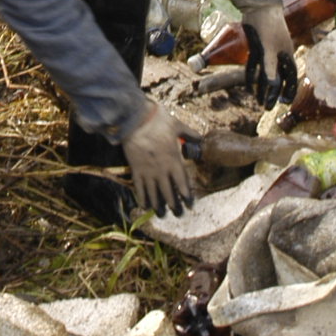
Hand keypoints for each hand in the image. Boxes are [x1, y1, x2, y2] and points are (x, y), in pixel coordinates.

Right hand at [121, 102, 195, 216]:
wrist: (135, 120)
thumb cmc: (158, 121)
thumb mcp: (178, 126)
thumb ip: (190, 134)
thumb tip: (200, 138)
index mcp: (173, 160)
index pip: (182, 182)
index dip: (186, 195)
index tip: (190, 204)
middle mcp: (161, 169)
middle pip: (169, 192)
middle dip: (174, 205)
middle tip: (178, 214)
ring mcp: (148, 171)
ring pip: (154, 193)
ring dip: (158, 205)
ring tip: (161, 214)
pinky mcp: (136, 169)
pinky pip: (139, 187)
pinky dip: (142, 198)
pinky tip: (145, 206)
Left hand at [241, 3, 298, 107]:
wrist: (258, 6)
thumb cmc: (267, 27)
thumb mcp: (268, 49)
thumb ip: (269, 68)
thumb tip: (272, 85)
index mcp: (287, 55)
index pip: (291, 78)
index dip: (288, 92)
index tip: (282, 104)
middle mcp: (280, 55)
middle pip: (279, 78)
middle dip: (273, 93)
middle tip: (267, 107)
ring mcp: (269, 51)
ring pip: (266, 73)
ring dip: (262, 86)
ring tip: (257, 100)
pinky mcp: (258, 46)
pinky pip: (257, 64)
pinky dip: (253, 74)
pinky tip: (249, 84)